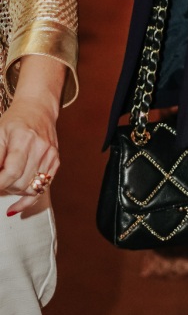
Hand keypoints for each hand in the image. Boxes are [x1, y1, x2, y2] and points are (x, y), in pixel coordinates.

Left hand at [0, 96, 58, 215]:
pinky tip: (15, 206)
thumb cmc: (15, 121)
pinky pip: (43, 188)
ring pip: (31, 189)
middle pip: (20, 183)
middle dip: (4, 187)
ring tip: (6, 183)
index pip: (11, 171)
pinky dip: (27, 200)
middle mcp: (41, 147)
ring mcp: (50, 155)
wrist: (38, 109)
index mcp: (24, 138)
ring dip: (14, 191)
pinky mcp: (55, 161)